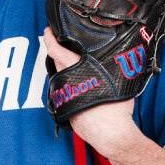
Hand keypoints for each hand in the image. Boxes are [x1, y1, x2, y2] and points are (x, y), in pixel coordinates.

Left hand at [41, 27, 137, 153]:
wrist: (110, 134)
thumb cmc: (116, 110)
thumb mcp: (117, 81)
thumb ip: (109, 68)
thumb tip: (111, 58)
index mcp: (79, 71)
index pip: (57, 51)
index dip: (50, 39)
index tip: (47, 30)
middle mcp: (68, 81)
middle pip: (56, 61)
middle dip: (57, 50)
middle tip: (62, 40)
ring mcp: (64, 94)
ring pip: (60, 75)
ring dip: (64, 68)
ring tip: (73, 60)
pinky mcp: (64, 107)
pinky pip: (64, 88)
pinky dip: (68, 82)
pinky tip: (77, 81)